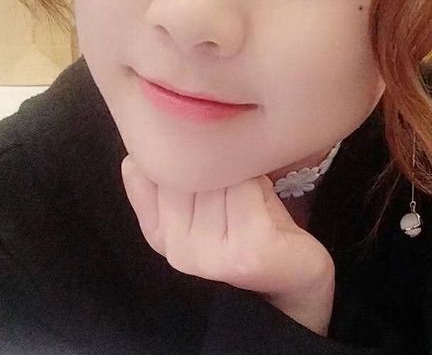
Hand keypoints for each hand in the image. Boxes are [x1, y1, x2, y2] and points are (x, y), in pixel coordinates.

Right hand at [121, 155, 334, 333]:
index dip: (184, 153)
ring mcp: (208, 255)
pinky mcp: (246, 251)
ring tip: (254, 197)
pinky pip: (245, 185)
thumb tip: (134, 154)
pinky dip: (260, 182)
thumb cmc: (252, 224)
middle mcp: (175, 250)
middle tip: (238, 184)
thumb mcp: (202, 199)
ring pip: (218, 172)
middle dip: (218, 160)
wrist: (297, 278)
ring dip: (242, 171)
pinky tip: (268, 206)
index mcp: (158, 233)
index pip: (147, 166)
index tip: (207, 166)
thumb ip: (167, 179)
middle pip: (187, 165)